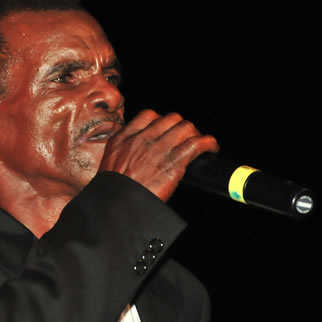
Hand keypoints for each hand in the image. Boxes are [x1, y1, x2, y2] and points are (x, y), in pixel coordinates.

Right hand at [98, 110, 218, 201]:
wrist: (116, 205)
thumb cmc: (112, 192)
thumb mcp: (109, 164)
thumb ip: (123, 153)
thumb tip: (134, 155)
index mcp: (123, 138)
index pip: (148, 116)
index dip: (161, 121)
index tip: (166, 129)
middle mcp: (142, 139)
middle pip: (170, 118)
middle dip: (180, 126)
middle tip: (185, 137)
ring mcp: (159, 149)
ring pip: (185, 127)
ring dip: (195, 133)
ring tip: (200, 142)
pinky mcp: (174, 162)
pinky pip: (197, 144)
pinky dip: (208, 143)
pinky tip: (211, 147)